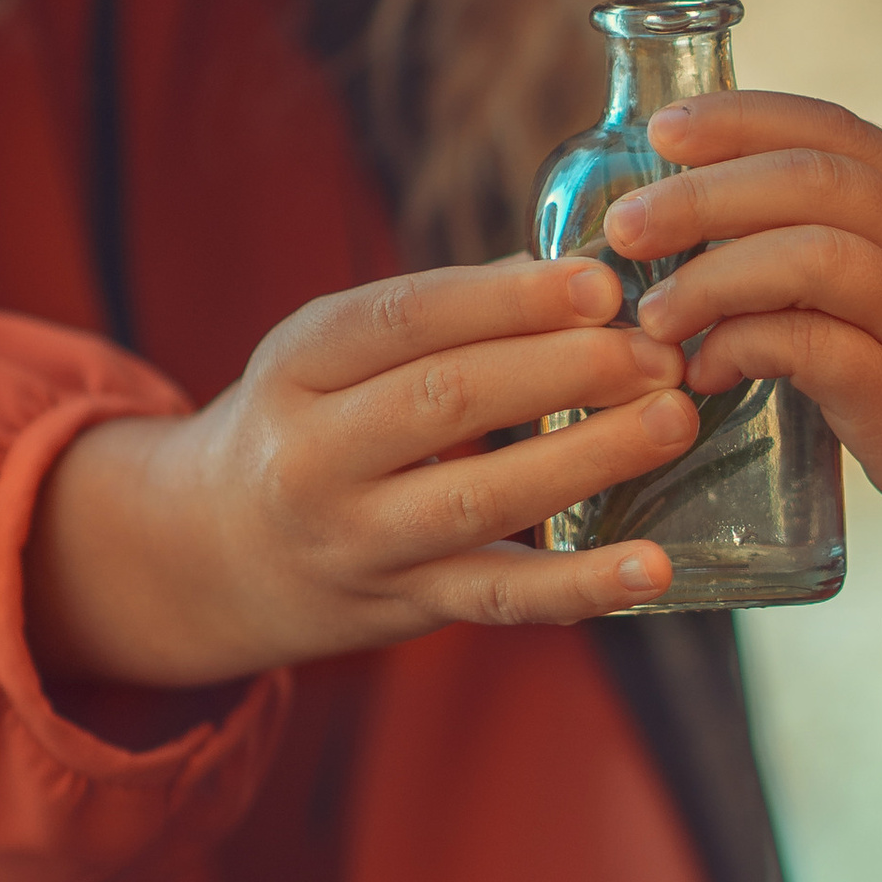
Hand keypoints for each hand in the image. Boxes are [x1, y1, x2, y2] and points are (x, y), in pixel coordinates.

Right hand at [25, 255, 701, 686]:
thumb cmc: (308, 424)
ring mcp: (357, 541)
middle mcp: (313, 455)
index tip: (601, 283)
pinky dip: (582, 586)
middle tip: (658, 352)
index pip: (405, 318)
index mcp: (297, 365)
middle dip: (564, 369)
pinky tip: (654, 566)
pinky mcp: (403, 608)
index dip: (507, 299)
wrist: (208, 555)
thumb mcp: (333, 354)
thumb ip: (444, 316)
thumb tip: (580, 274)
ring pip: (479, 499)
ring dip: (586, 459)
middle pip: (446, 399)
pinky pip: (501, 598)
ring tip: (672, 421)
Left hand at [599, 92, 881, 544]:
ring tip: (652, 316)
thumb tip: (734, 261)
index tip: (667, 126)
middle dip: (705, 190)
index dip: (747, 116)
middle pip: (815, 179)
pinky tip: (703, 376)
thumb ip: (856, 273)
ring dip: (716, 274)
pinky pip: (820, 350)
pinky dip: (747, 350)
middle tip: (625, 225)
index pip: (837, 134)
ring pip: (817, 254)